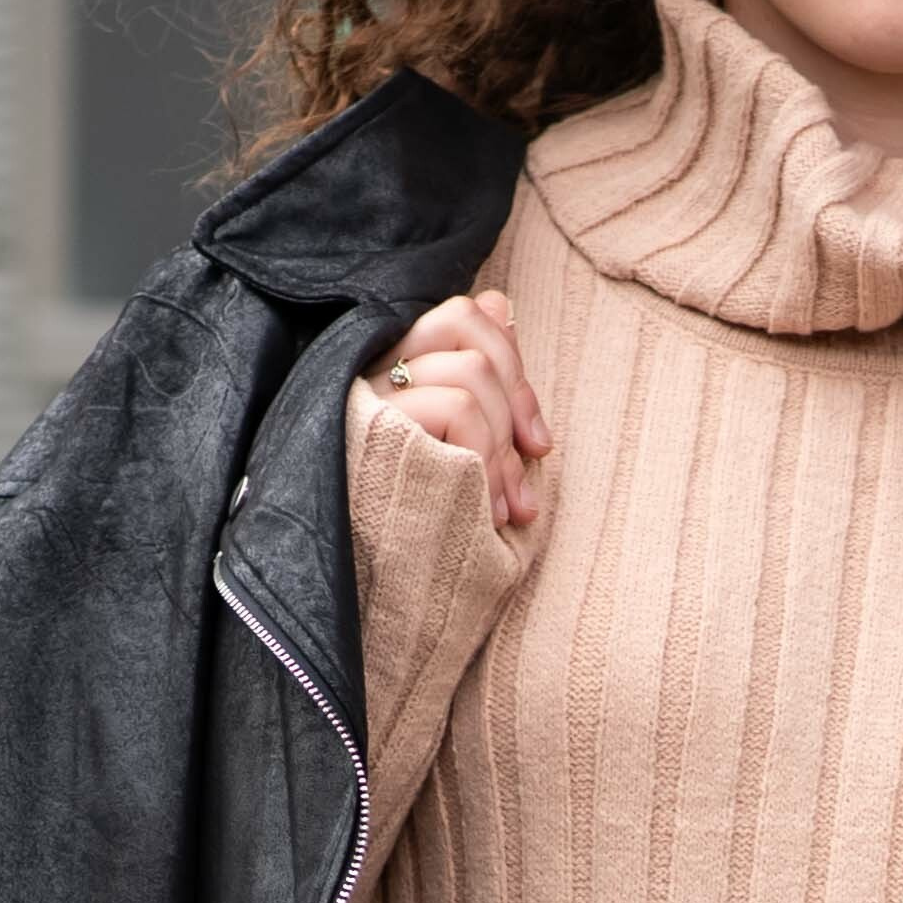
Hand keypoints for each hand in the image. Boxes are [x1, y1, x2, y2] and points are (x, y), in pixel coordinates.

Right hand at [367, 285, 550, 533]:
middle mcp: (370, 370)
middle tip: (525, 490)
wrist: (365, 596)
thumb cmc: (414, 534)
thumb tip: (504, 306)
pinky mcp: (371, 427)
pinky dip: (487, 458)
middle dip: (517, 401)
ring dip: (504, 447)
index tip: (537, 444)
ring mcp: (366, 395)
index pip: (461, 315)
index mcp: (388, 369)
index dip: (512, 361)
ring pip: (471, 370)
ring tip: (504, 511)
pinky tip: (484, 512)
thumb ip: (480, 388)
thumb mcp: (458, 458)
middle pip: (464, 321)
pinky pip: (455, 407)